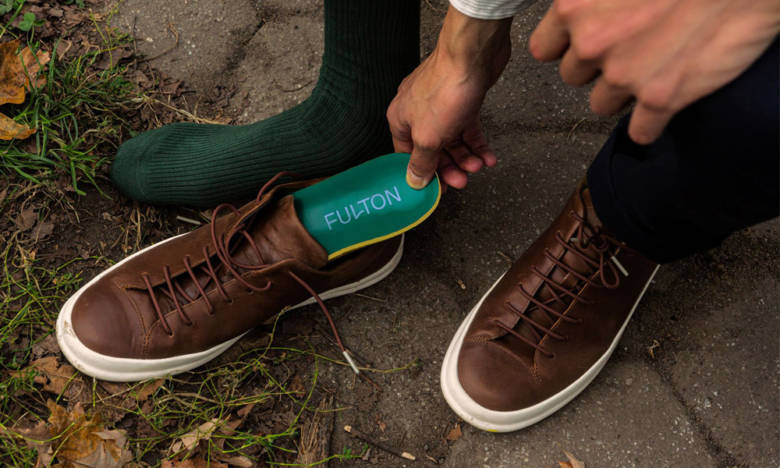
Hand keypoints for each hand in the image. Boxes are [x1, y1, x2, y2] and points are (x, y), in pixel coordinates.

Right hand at [386, 6, 511, 188]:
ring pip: (452, 140)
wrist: (472, 55)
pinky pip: (468, 128)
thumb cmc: (445, 90)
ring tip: (479, 165)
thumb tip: (414, 181)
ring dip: (466, 156)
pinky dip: (477, 143)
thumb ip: (422, 162)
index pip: (407, 155)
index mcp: (400, 120)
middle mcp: (417, 113)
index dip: (422, 173)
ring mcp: (440, 106)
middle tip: (462, 180)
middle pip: (433, 149)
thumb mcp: (428, 137)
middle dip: (449, 166)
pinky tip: (488, 155)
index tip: (437, 188)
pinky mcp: (462, 100)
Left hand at [529, 0, 779, 143]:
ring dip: (623, 94)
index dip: (566, 47)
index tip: (584, 43)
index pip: (544, 49)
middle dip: (598, 67)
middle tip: (632, 46)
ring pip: (602, 105)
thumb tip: (579, 11)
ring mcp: (624, 75)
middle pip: (574, 78)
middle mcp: (592, 44)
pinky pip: (640, 132)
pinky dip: (651, 124)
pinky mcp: (660, 99)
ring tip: (654, 66)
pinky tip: (667, 100)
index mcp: (574, 7)